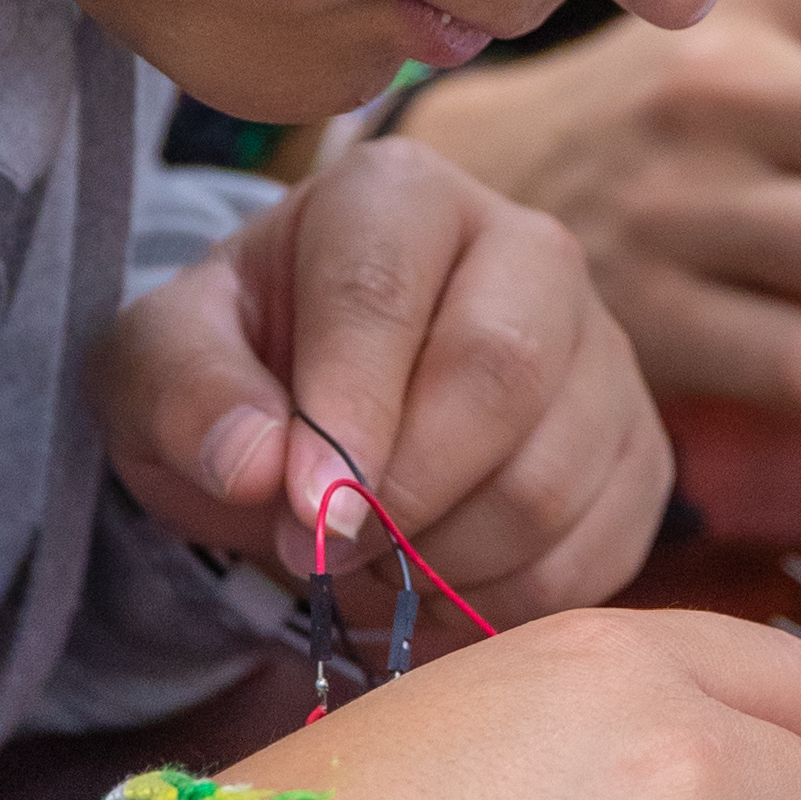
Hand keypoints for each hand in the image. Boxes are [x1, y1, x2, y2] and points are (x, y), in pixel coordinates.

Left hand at [90, 137, 670, 616]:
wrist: (309, 419)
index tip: (302, 517)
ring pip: (551, 479)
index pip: (385, 296)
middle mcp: (525, 248)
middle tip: (327, 553)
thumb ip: (187, 395)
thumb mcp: (160, 366)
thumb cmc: (237, 373)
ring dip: (443, 562)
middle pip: (500, 374)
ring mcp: (600, 349)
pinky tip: (436, 584)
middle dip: (404, 496)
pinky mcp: (640, 448)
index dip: (343, 421)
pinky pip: (595, 553)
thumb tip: (259, 464)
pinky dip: (504, 602)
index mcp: (399, 197)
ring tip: (370, 564)